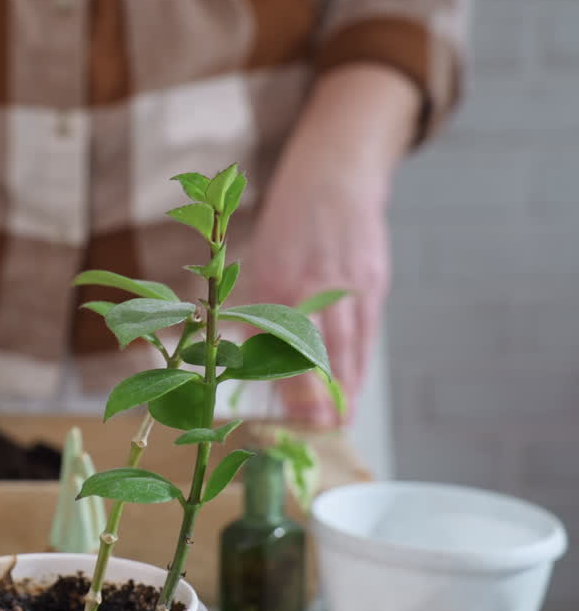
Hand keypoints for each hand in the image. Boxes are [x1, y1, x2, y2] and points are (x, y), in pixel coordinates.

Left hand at [243, 64, 418, 428]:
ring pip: (349, 345)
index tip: (291, 417)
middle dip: (323, 395)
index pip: (285, 343)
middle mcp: (317, 283)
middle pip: (322, 349)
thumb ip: (252, 309)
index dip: (291, 382)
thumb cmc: (286, 226)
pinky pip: (366, 332)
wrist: (334, 176)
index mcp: (279, 280)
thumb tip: (235, 360)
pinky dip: (359, 363)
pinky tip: (354, 389)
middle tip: (321, 433)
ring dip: (346, 387)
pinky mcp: (374, 281)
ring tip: (341, 423)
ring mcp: (351, 283)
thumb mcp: (259, 262)